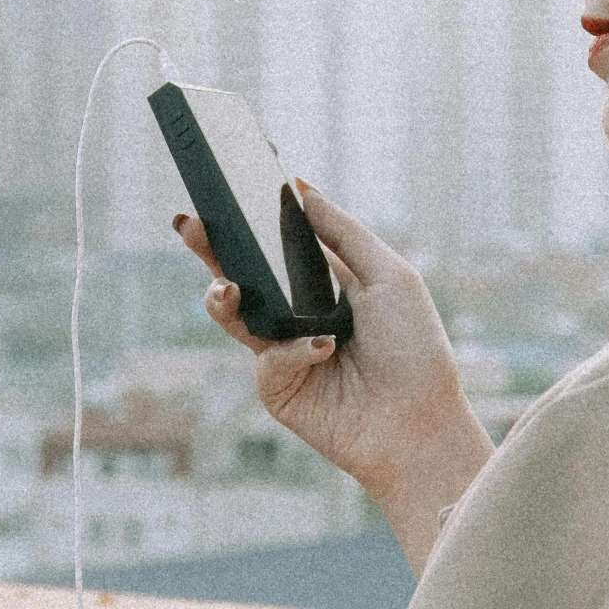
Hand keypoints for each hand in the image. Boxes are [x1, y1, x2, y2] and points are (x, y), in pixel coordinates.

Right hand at [173, 181, 491, 575]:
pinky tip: (323, 350)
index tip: (224, 192)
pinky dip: (292, 350)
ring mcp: (285, 353)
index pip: (278, 246)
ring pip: (237, 318)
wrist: (419, 421)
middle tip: (189, 223)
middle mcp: (300, 316)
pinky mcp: (278, 390)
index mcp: (327, 285)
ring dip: (223, 298)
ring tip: (226, 287)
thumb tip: (302, 187)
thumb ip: (342, 231)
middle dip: (214, 250)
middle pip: (246, 276)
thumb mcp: (388, 274)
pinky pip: (267, 359)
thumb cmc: (414, 348)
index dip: (252, 222)